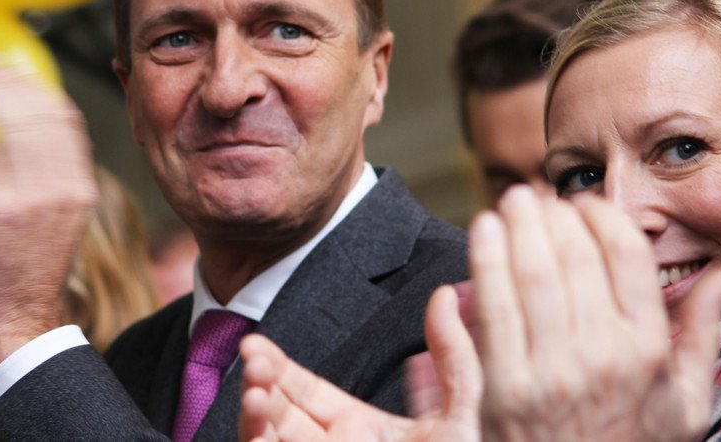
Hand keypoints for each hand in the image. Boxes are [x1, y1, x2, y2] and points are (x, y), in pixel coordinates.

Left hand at [0, 57, 96, 373]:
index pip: (66, 120)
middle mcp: (64, 188)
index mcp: (79, 187)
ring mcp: (33, 199)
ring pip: (12, 124)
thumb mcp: (53, 218)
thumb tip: (17, 133)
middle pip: (40, 113)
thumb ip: (44, 176)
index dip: (38, 88)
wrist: (17, 323)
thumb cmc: (26, 272)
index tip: (14, 71)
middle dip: (9, 79)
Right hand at [238, 284, 480, 441]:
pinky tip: (258, 425)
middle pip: (281, 414)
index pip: (306, 391)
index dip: (279, 368)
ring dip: (256, 417)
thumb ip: (454, 355)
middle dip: (262, 384)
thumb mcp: (467, 410)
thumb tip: (445, 293)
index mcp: (361, 429)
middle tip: (252, 358)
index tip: (254, 344)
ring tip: (254, 391)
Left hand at [472, 186, 720, 441]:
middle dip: (550, 214)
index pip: (625, 253)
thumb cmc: (631, 441)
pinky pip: (493, 308)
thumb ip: (702, 333)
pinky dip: (485, 262)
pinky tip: (483, 235)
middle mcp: (602, 355)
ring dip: (516, 227)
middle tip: (534, 197)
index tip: (582, 204)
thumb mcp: (686, 401)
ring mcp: (552, 371)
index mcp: (647, 348)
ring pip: (530, 274)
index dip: (599, 215)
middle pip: (572, 255)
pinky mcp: (505, 386)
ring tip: (509, 202)